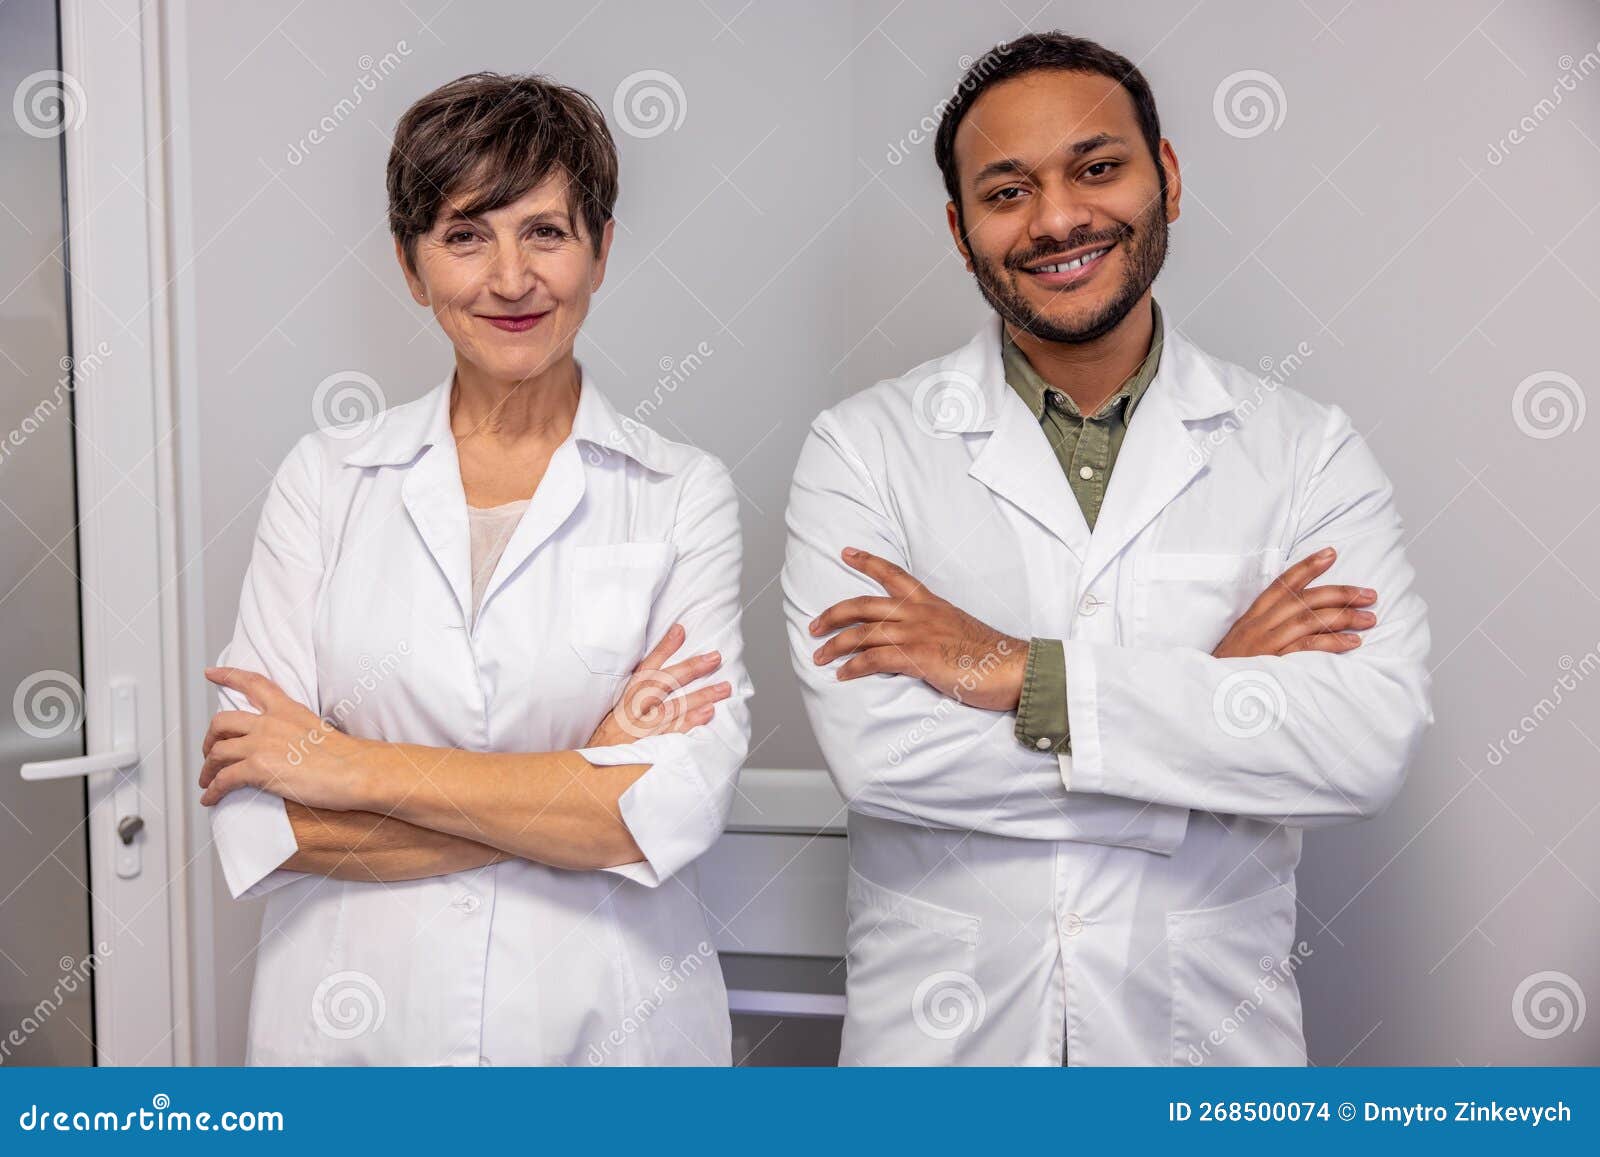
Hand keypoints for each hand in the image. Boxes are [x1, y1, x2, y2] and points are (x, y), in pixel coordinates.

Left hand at [200, 667, 369, 809]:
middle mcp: (269, 722)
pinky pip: (223, 779)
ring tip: (207, 781)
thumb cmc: (347, 757)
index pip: (252, 683)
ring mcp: (261, 744)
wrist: (356, 770)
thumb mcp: (319, 729)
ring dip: (207, 769)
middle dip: (209, 739)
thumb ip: (297, 731)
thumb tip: (290, 746)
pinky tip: (211, 799)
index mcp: (287, 709)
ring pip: (217, 752)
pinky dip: (212, 791)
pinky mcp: (258, 768)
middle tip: (209, 752)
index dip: (228, 676)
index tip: (211, 674)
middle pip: (222, 722)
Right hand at [585, 623, 732, 746]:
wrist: (590, 778)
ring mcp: (640, 732)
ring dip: (700, 696)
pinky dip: (690, 723)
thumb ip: (635, 700)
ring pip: (673, 708)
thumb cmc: (607, 748)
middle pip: (662, 684)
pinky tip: (707, 714)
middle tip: (714, 658)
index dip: (662, 649)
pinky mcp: (647, 750)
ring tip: (723, 688)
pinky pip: (672, 735)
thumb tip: (660, 679)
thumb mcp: (613, 718)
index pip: (645, 669)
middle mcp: (631, 714)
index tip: (680, 630)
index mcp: (623, 702)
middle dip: (690, 668)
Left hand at [808, 547, 1026, 710]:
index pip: (893, 574)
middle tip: (813, 625)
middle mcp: (919, 613)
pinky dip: (853, 667)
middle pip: (863, 605)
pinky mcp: (917, 657)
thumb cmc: (989, 654)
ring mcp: (917, 634)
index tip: (846, 553)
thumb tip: (921, 639)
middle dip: (833, 614)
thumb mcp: (959, 628)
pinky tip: (841, 675)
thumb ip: (936, 627)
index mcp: (930, 603)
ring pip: (862, 633)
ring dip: (835, 645)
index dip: (866, 562)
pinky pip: (874, 660)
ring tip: (819, 656)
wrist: (1011, 667)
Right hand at [1212, 547, 1377, 657]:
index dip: (1307, 567)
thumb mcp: (1243, 642)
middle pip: (1304, 599)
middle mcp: (1259, 625)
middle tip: (1369, 594)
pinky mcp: (1273, 663)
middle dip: (1340, 593)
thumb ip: (1267, 627)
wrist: (1207, 696)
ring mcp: (1265, 643)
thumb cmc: (1230, 671)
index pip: (1283, 584)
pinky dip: (1333, 642)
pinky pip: (1307, 647)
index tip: (1331, 553)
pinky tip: (1353, 642)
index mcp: (1252, 616)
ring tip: (1369, 618)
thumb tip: (1303, 618)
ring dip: (1344, 616)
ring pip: (1309, 619)